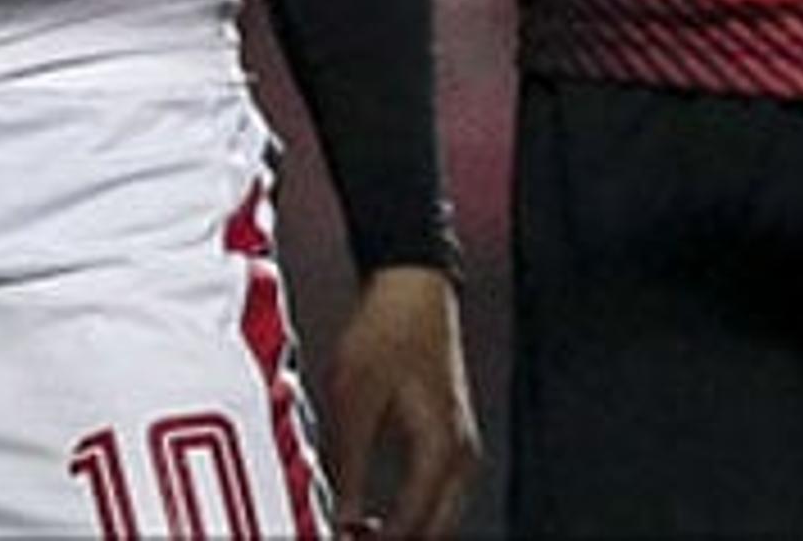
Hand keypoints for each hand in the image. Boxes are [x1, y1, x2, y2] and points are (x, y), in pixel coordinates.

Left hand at [323, 264, 480, 537]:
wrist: (411, 285)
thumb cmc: (388, 330)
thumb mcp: (354, 403)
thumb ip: (349, 469)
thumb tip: (342, 517)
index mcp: (441, 450)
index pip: (412, 525)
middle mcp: (460, 454)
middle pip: (433, 529)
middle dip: (397, 540)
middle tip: (353, 539)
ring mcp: (459, 444)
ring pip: (439, 514)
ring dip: (404, 530)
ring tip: (358, 533)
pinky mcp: (450, 434)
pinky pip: (437, 492)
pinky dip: (411, 510)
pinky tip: (378, 511)